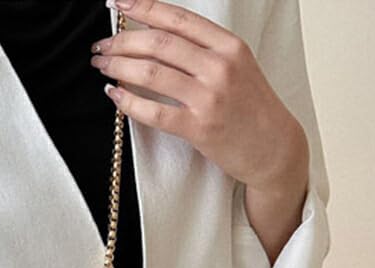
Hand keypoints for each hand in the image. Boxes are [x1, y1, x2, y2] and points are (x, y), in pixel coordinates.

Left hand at [91, 0, 307, 193]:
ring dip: (119, 67)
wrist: (274, 147)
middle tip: (100, 46)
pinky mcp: (200, 128)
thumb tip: (158, 37)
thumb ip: (203, 50)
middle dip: (122, 41)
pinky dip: (128, 102)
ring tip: (102, 66)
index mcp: (228, 45)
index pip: (177, 18)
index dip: (142, 8)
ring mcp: (210, 97)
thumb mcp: (236, 66)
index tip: (118, 4)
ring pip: (152, 73)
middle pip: (159, 43)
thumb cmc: (250, 107)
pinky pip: (154, 112)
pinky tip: (114, 95)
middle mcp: (220, 66)